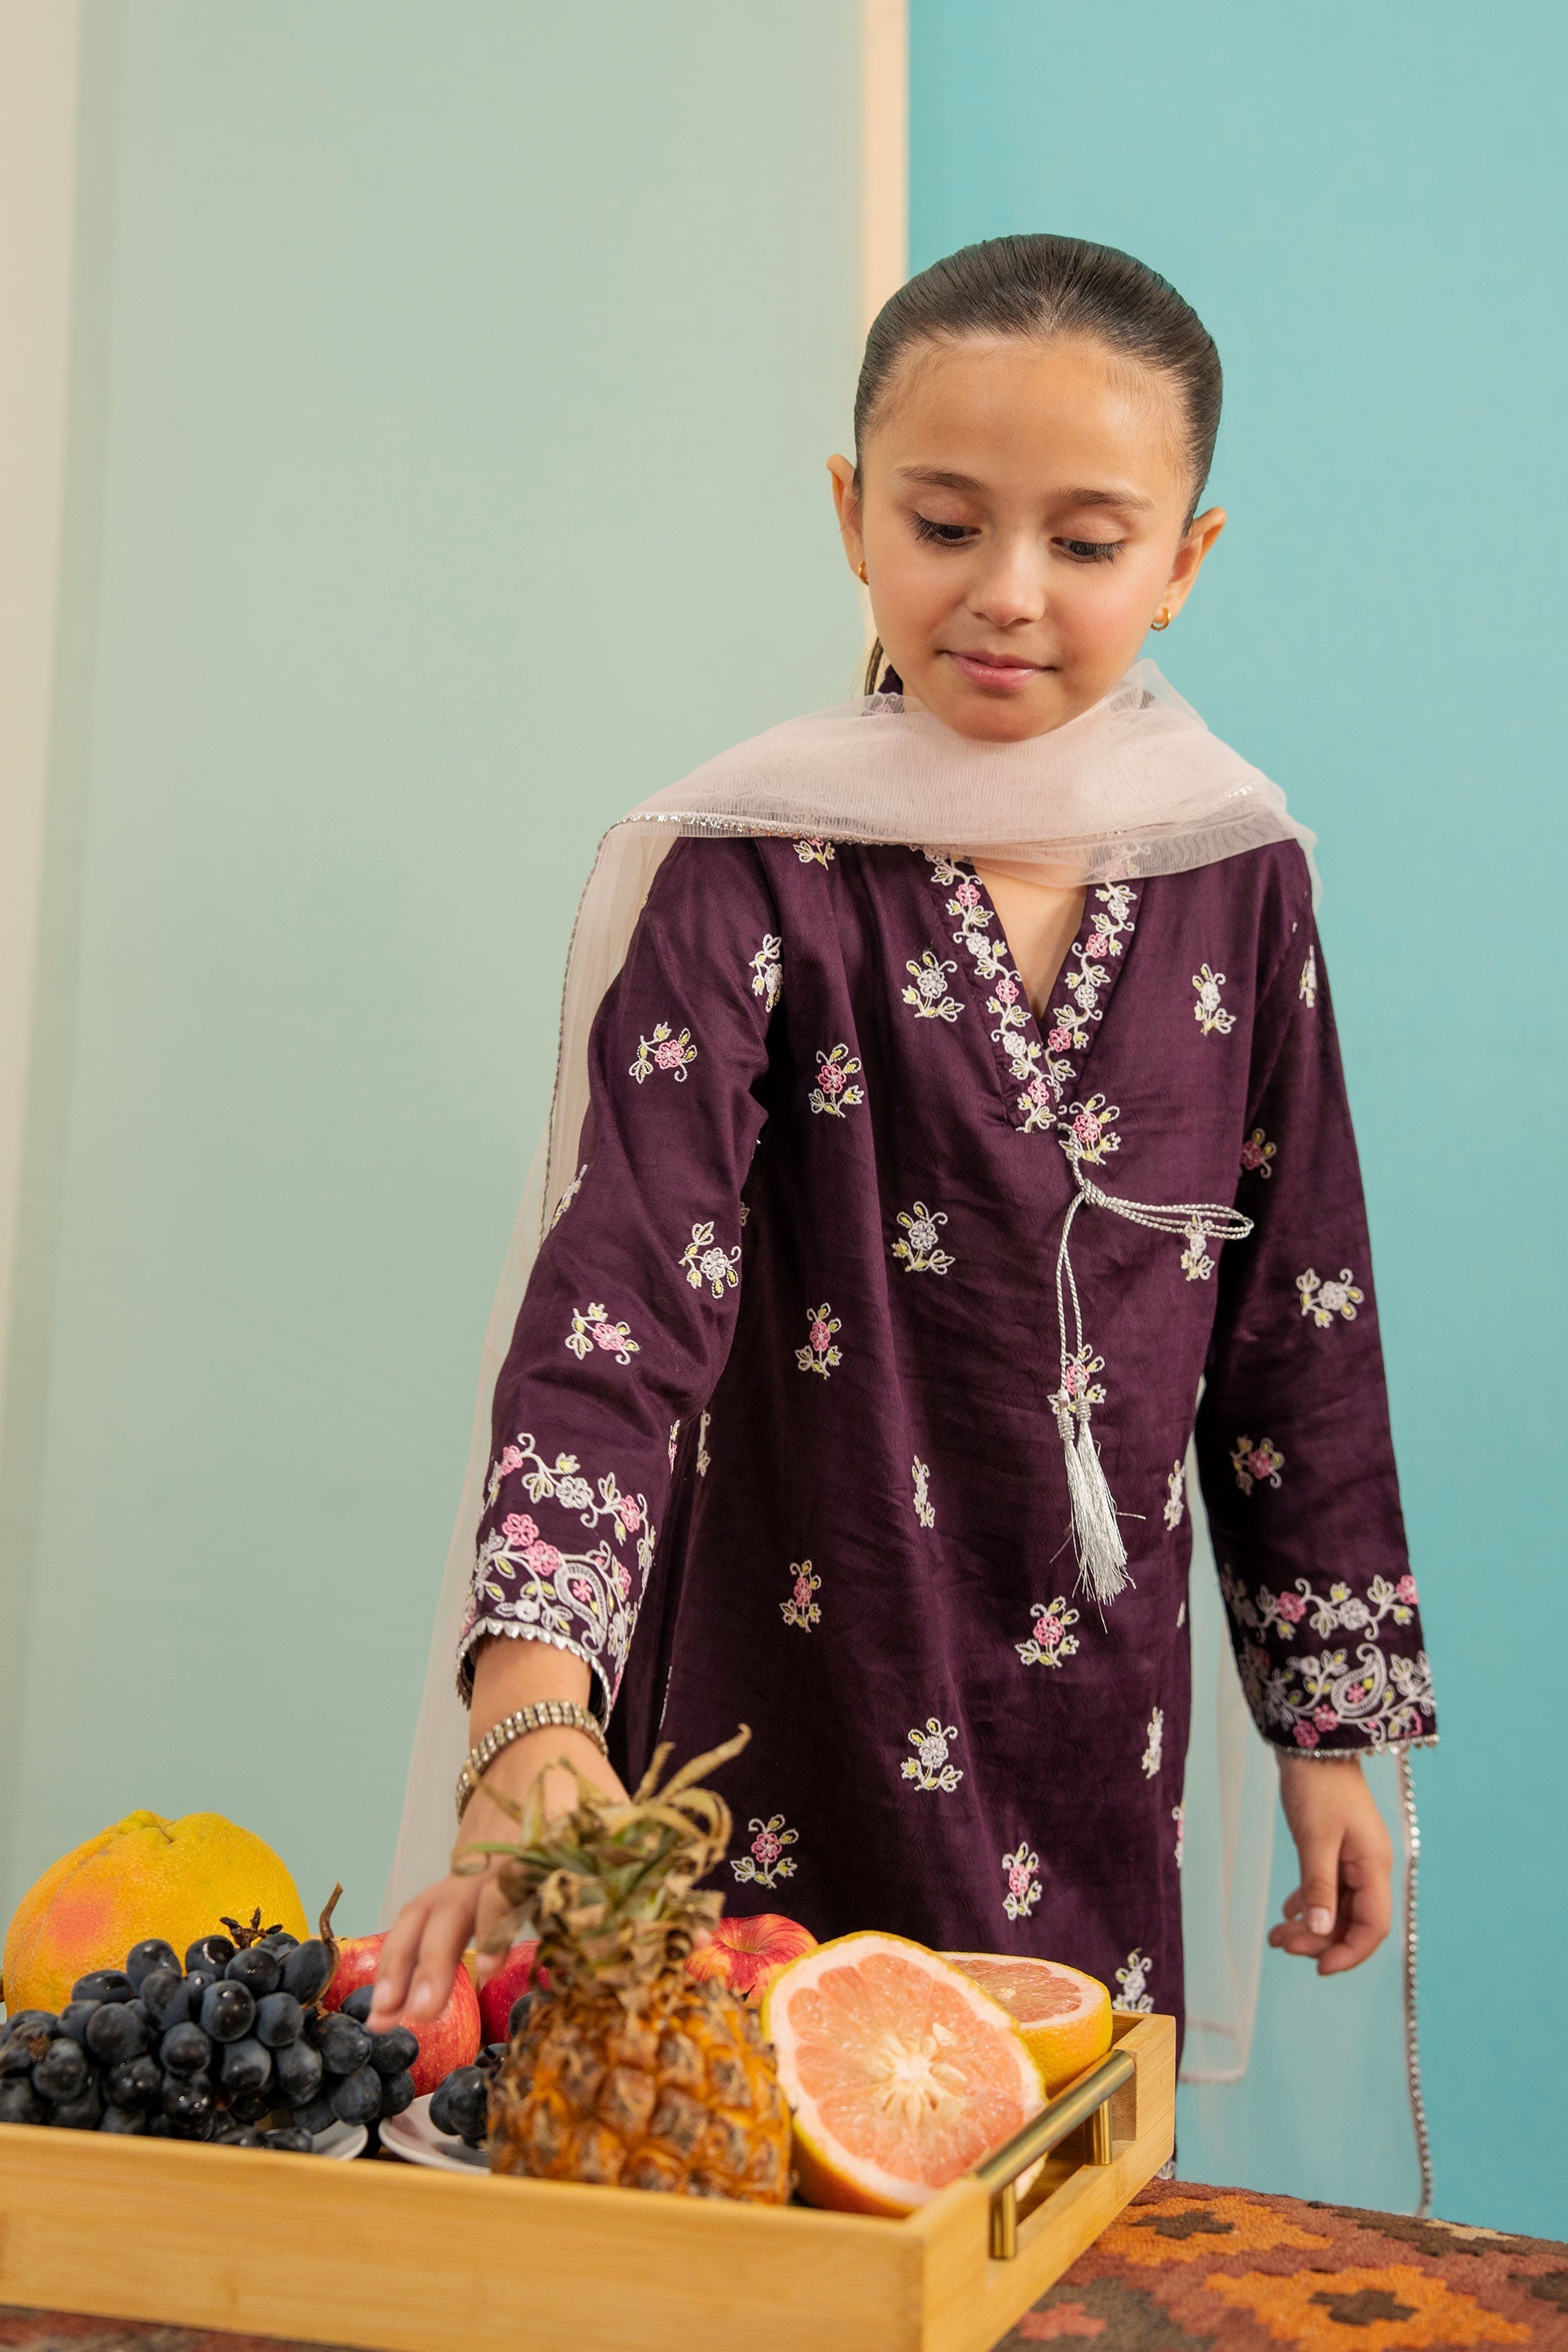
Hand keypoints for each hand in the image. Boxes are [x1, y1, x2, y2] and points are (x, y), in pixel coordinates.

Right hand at [369, 1725, 627, 2026]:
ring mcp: (464, 1866)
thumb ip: (654, 1878)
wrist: (534, 1737)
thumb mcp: (625, 1821)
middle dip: (436, 1961)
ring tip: (381, 2020)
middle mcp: (491, 1855)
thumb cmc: (588, 1787)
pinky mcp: (451, 1877)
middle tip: (422, 2015)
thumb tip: (698, 1933)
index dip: (502, 1919)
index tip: (496, 1965)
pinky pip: (415, 1915)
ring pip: (422, 1912)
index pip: (513, 1879)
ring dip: (399, 1966)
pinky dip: (396, 1956)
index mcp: (537, 1839)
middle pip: (453, 1905)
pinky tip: (383, 2003)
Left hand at [1270, 1752, 1392, 1974]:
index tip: (1318, 1969)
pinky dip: (1310, 1903)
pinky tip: (1287, 1912)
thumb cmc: (1317, 1787)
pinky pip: (1328, 1888)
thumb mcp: (1315, 1838)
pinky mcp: (1337, 1849)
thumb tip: (1320, 1931)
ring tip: (1276, 1936)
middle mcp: (1369, 1866)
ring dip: (1311, 1925)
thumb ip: (1319, 1886)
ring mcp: (1354, 1858)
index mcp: (1374, 1866)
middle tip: (1282, 1945)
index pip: (1373, 1927)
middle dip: (1321, 1941)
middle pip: (1353, 1921)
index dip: (1349, 1953)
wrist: (1312, 1744)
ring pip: (1338, 1907)